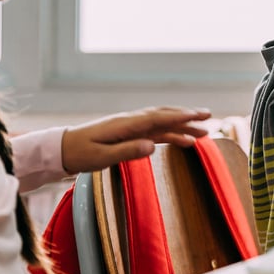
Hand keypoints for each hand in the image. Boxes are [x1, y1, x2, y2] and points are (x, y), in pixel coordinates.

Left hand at [61, 106, 210, 172]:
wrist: (64, 148)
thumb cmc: (81, 154)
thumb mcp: (101, 157)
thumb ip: (127, 151)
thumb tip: (152, 146)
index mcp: (126, 124)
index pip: (158, 117)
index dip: (180, 116)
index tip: (199, 115)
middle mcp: (132, 121)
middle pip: (165, 115)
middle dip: (187, 116)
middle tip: (210, 117)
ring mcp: (131, 126)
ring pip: (162, 122)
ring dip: (183, 124)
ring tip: (203, 131)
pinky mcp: (130, 133)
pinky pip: (155, 130)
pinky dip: (171, 132)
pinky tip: (182, 138)